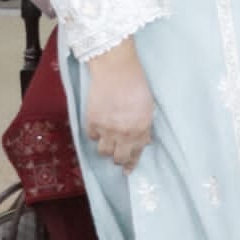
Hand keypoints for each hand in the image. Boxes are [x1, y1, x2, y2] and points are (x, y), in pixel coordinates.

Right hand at [84, 40, 154, 173]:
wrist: (116, 70)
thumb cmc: (137, 84)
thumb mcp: (148, 107)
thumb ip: (144, 126)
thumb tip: (142, 141)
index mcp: (141, 128)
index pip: (136, 153)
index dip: (132, 163)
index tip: (128, 170)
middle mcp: (124, 132)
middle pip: (118, 158)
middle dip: (119, 159)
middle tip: (118, 157)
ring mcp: (106, 128)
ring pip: (103, 151)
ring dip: (106, 149)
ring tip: (109, 143)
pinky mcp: (91, 121)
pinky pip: (91, 137)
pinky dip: (95, 135)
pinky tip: (99, 130)